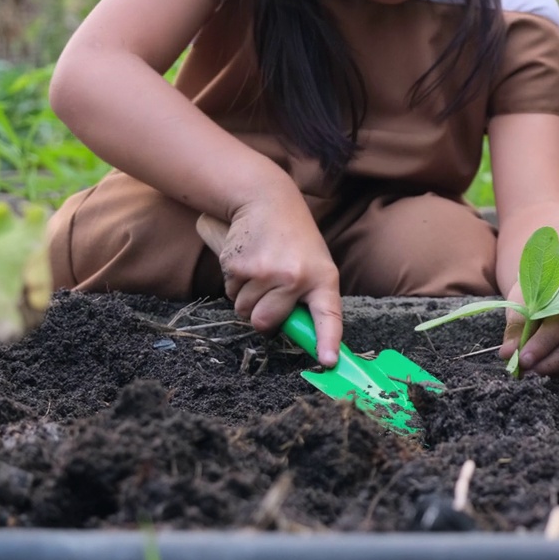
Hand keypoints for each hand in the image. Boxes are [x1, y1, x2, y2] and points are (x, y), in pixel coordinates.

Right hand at [195, 206, 342, 366]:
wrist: (267, 198)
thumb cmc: (294, 239)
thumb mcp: (314, 264)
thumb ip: (308, 298)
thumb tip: (296, 333)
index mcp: (323, 278)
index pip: (329, 315)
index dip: (327, 341)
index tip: (328, 361)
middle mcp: (296, 277)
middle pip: (265, 322)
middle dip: (260, 315)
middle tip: (269, 290)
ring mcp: (266, 272)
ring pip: (243, 308)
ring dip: (246, 295)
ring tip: (261, 267)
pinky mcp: (239, 265)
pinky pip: (229, 291)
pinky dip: (234, 281)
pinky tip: (248, 259)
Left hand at [499, 271, 558, 376]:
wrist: (557, 288)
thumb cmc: (539, 293)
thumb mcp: (523, 303)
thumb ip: (517, 328)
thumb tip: (508, 354)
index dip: (544, 342)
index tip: (522, 358)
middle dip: (552, 361)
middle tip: (528, 370)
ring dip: (557, 368)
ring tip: (532, 371)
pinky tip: (546, 368)